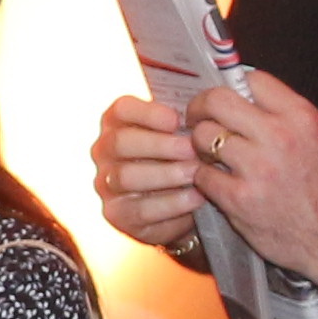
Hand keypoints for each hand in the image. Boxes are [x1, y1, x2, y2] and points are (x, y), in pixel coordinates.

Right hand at [93, 95, 204, 252]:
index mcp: (119, 124)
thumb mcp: (185, 136)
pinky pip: (139, 210)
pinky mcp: (117, 215)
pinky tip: (196, 197)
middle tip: (192, 149)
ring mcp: (106, 184)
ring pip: (125, 176)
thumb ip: (189, 120)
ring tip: (196, 174)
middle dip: (160, 145)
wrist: (184, 206)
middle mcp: (104, 152)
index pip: (121, 109)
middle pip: (120, 142)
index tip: (177, 120)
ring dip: (166, 174)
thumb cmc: (184, 161)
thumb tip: (212, 104)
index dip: (148, 113)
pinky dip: (171, 203)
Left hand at [188, 65, 317, 281]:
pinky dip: (203, 178)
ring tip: (211, 156)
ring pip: (203, 137)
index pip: (252, 79)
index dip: (231, 87)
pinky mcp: (239, 198)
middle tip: (198, 120)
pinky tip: (216, 182)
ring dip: (200, 146)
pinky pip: (201, 174)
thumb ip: (279, 115)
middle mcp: (280, 136)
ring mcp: (258, 167)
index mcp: (300, 117)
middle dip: (201, 108)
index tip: (224, 100)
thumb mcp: (313, 139)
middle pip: (217, 101)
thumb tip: (238, 94)